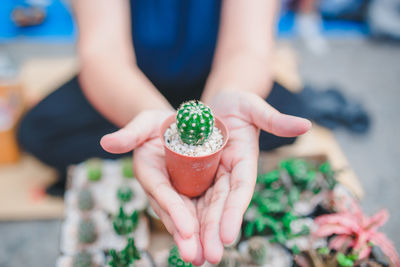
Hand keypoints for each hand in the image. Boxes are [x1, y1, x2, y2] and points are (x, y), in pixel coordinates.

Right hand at [100, 109, 204, 264]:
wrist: (171, 127)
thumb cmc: (156, 124)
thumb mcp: (144, 123)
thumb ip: (129, 134)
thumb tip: (106, 142)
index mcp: (149, 172)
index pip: (162, 194)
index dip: (174, 211)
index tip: (186, 230)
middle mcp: (162, 188)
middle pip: (175, 213)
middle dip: (185, 236)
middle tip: (195, 257)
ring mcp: (176, 192)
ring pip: (188, 217)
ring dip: (197, 238)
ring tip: (207, 258)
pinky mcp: (190, 193)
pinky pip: (199, 211)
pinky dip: (206, 226)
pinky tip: (216, 241)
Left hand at [196, 91, 310, 262]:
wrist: (217, 105)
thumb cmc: (237, 103)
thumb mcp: (252, 106)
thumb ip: (274, 119)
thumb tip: (306, 125)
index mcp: (245, 162)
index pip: (241, 190)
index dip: (235, 212)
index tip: (228, 236)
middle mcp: (230, 176)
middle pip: (221, 206)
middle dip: (214, 231)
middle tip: (208, 258)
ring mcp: (213, 178)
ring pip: (205, 208)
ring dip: (200, 232)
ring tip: (193, 257)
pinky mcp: (197, 178)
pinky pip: (190, 199)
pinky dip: (186, 217)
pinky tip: (180, 236)